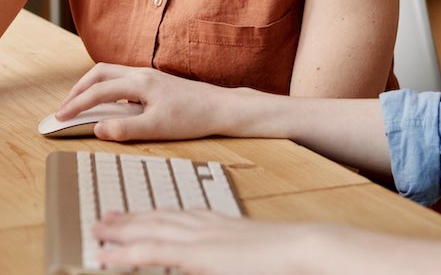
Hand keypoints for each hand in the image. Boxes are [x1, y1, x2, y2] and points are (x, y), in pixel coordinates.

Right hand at [56, 63, 235, 140]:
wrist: (220, 107)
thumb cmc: (192, 117)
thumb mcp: (156, 128)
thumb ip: (124, 129)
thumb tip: (97, 128)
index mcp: (140, 83)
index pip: (98, 91)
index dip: (75, 105)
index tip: (58, 118)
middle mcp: (143, 74)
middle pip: (100, 72)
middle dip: (78, 89)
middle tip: (64, 108)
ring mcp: (150, 76)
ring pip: (112, 73)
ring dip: (92, 86)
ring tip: (80, 105)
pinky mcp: (156, 82)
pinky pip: (123, 79)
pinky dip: (107, 87)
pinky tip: (108, 104)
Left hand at [95, 210, 440, 274]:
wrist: (308, 249)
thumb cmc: (291, 257)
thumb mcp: (256, 255)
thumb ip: (235, 255)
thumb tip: (227, 258)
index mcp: (224, 226)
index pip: (182, 217)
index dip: (155, 216)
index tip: (137, 216)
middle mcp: (210, 227)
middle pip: (162, 219)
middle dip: (132, 219)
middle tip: (104, 219)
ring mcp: (205, 239)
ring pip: (152, 232)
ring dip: (122, 231)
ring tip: (97, 232)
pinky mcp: (201, 256)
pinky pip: (155, 253)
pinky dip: (128, 253)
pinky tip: (110, 257)